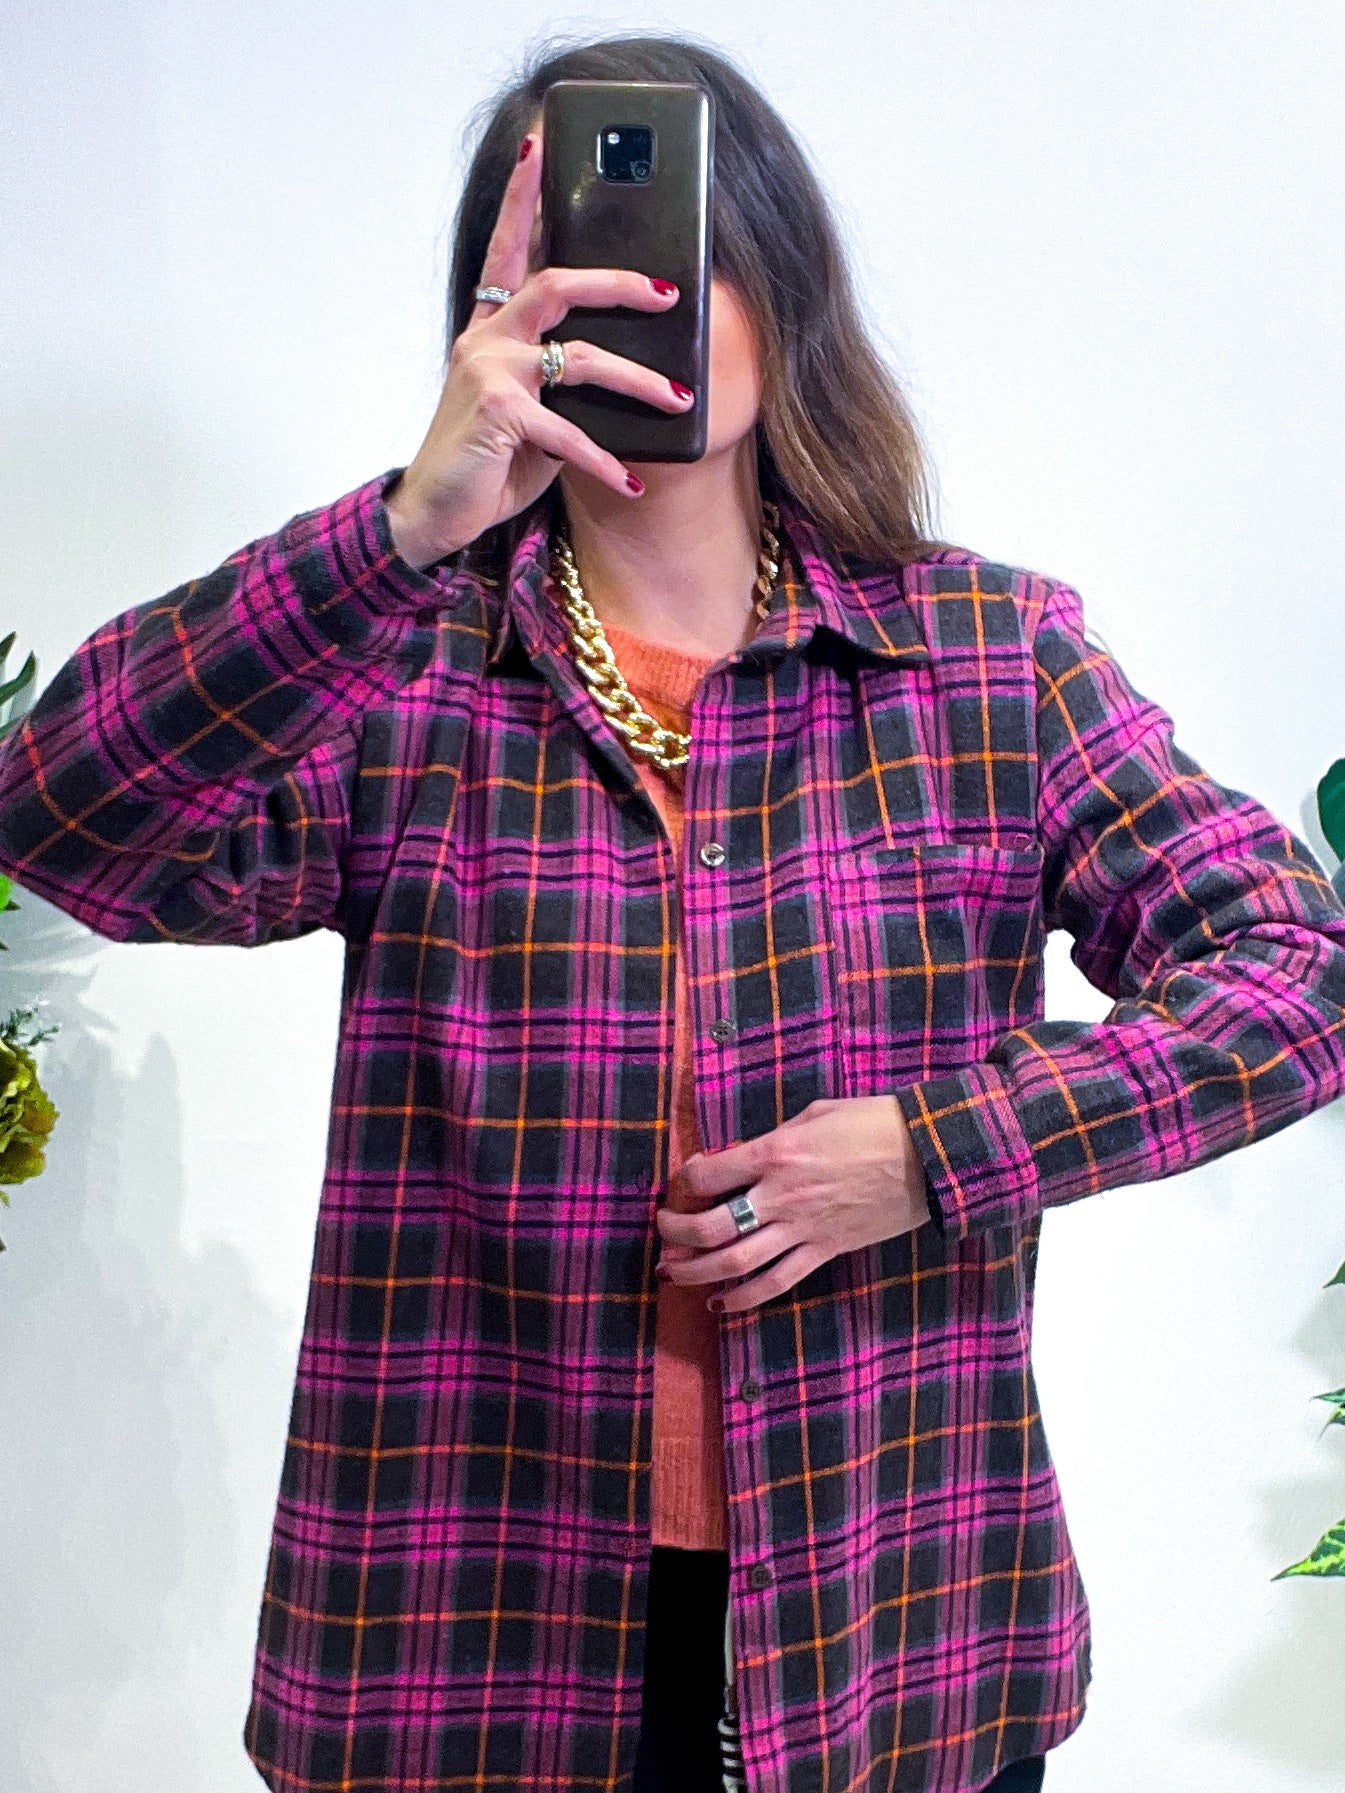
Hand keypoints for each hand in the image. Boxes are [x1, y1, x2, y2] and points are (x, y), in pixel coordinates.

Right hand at [385, 130, 694, 567]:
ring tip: (678, 399)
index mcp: (490, 330)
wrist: (435, 514)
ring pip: (581, 355)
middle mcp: (487, 340)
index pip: (506, 249)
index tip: (537, 146)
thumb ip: (563, 386)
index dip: (521, 196)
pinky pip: (570, 432)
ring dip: (639, 380)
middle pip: (558, 282)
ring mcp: (491, 372)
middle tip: (668, 290)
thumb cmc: (486, 463)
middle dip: (619, 283)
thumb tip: (624, 378)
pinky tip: (630, 481)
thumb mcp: (531, 415)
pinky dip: (605, 460)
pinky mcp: (500, 413)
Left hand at [655, 1095, 933, 1315]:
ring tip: (673, 1272)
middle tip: (663, 1230)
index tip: (686, 1177)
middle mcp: (783, 1195)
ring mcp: (804, 1228)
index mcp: (778, 1152)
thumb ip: (775, 1136)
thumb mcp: (816, 1114)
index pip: (711, 1173)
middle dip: (677, 1231)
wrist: (928, 1156)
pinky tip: (721, 1303)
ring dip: (697, 1271)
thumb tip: (745, 1155)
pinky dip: (744, 1298)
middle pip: (712, 1226)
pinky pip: (777, 1282)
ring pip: (737, 1261)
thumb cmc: (873, 1123)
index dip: (688, 1176)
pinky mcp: (825, 1251)